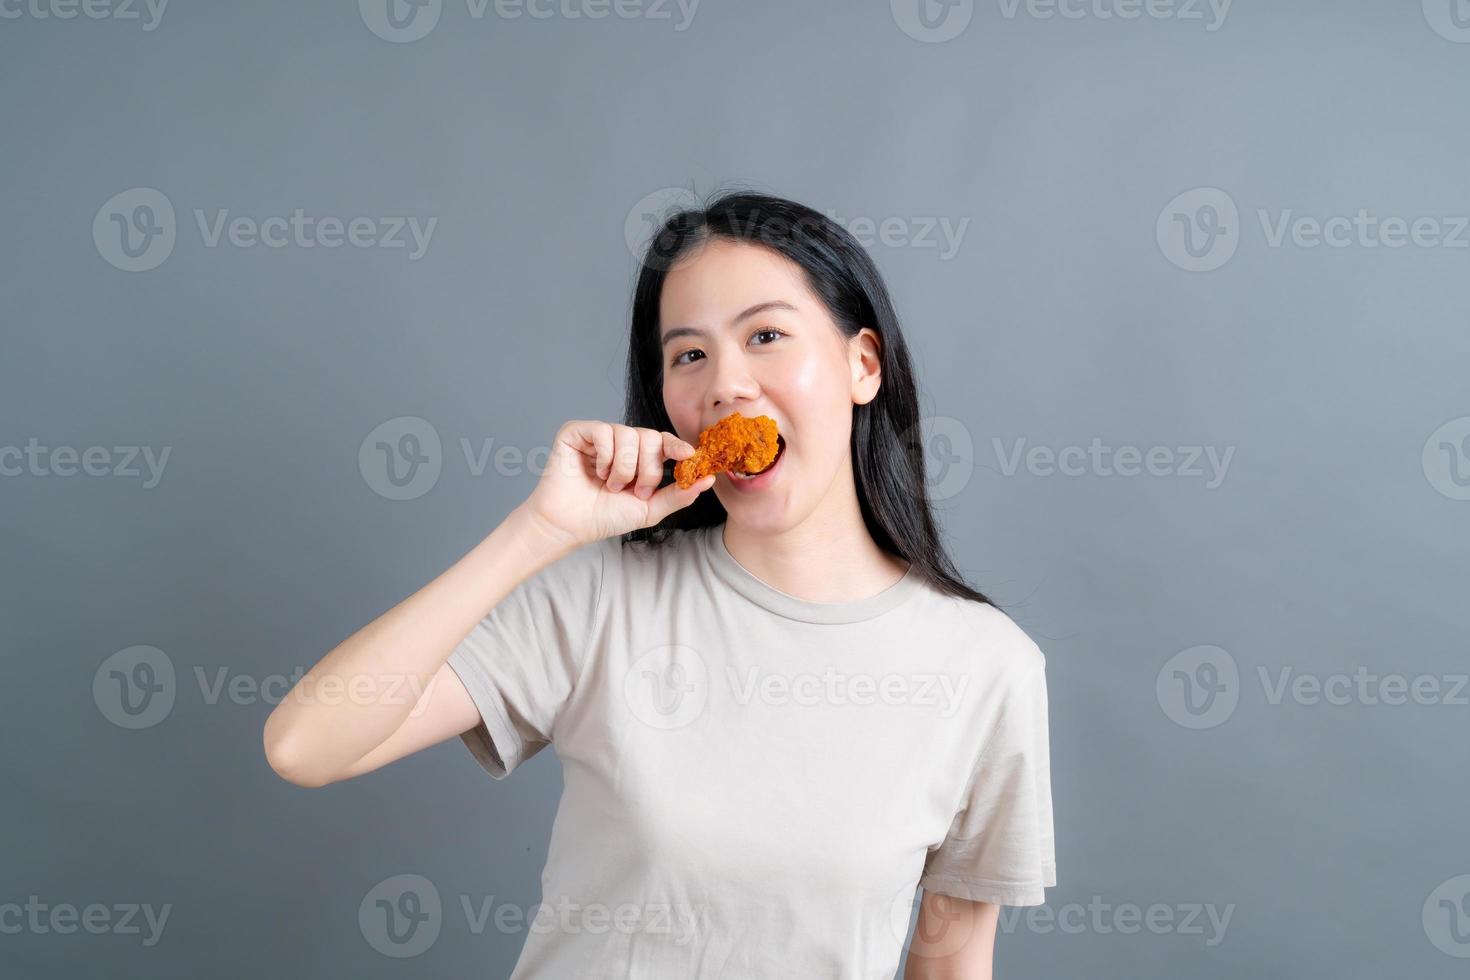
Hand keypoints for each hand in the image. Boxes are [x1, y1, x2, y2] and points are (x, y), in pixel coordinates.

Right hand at [522, 420, 715, 549]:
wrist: (569, 525)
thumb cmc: (605, 517)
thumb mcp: (650, 509)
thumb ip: (678, 494)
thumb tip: (708, 479)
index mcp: (639, 456)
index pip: (664, 442)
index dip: (678, 446)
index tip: (690, 456)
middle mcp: (621, 442)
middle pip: (650, 437)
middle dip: (648, 469)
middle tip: (634, 490)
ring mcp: (599, 435)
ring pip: (629, 435)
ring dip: (624, 468)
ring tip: (610, 485)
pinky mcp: (577, 432)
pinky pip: (604, 432)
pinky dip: (605, 457)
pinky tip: (595, 472)